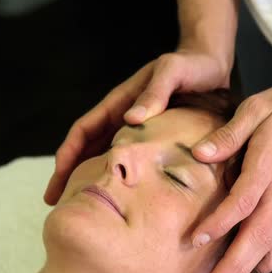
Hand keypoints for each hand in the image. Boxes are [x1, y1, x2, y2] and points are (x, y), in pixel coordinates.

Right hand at [44, 50, 229, 204]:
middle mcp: (125, 118)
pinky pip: (136, 161)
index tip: (59, 180)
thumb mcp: (172, 71)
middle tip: (58, 204)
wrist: (213, 66)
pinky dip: (126, 178)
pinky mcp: (159, 140)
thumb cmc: (191, 65)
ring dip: (95, 179)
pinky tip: (128, 200)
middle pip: (89, 149)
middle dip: (71, 174)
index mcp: (121, 102)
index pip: (85, 130)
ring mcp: (140, 131)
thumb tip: (130, 119)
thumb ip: (155, 92)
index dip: (68, 154)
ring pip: (110, 157)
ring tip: (85, 207)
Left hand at [190, 81, 271, 272]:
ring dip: (249, 267)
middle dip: (235, 263)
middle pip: (258, 233)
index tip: (197, 239)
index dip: (220, 223)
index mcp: (268, 164)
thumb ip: (230, 133)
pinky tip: (260, 271)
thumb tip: (200, 153)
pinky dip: (270, 256)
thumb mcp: (258, 107)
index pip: (243, 201)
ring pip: (270, 240)